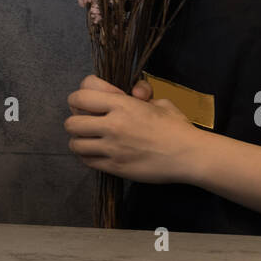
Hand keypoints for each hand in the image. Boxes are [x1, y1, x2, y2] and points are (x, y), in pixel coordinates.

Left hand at [65, 74, 202, 183]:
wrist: (188, 155)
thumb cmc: (176, 126)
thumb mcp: (159, 102)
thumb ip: (140, 95)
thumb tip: (134, 93)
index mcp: (122, 104)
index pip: (80, 95)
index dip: (81, 97)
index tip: (93, 102)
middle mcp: (113, 125)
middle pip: (72, 122)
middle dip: (77, 120)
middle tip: (88, 122)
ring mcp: (112, 148)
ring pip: (75, 144)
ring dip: (80, 140)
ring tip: (91, 139)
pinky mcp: (115, 167)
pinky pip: (87, 161)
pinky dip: (88, 156)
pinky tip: (98, 153)